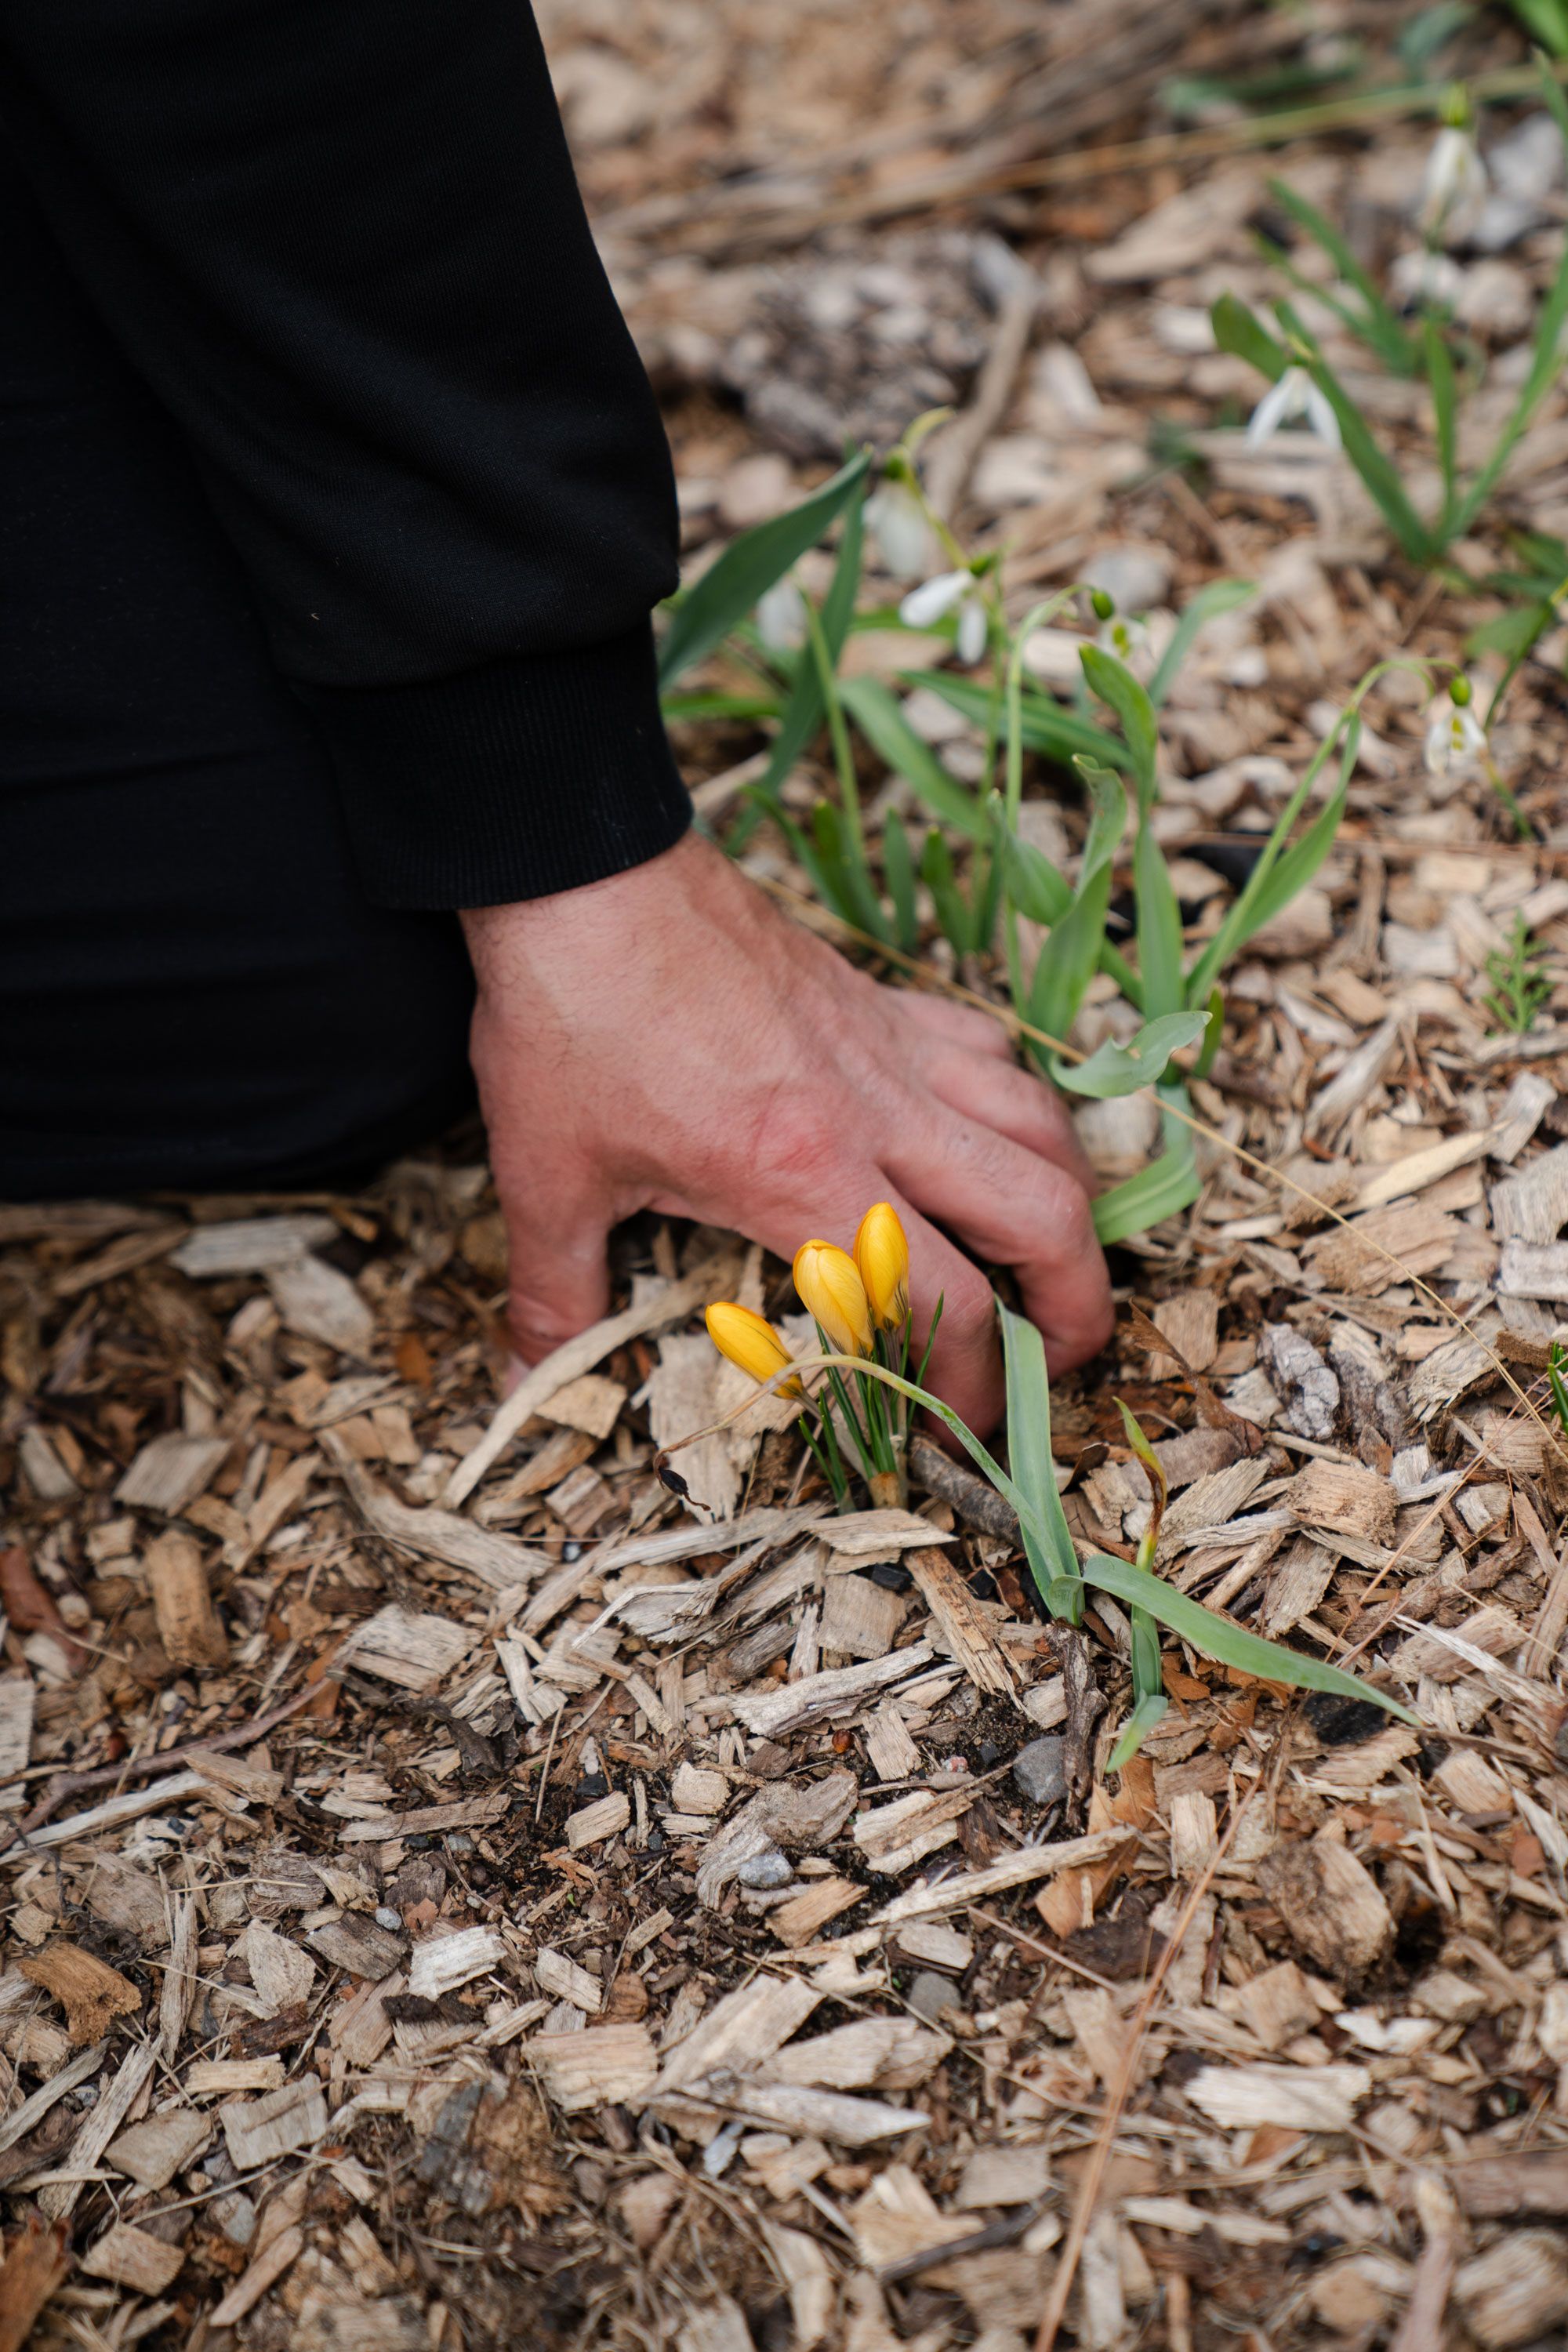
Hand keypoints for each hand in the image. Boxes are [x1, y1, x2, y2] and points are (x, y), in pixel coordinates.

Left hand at [460, 833, 1111, 1432]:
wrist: (584, 871)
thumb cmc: (570, 1016)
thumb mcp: (548, 1173)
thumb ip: (556, 1286)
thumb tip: (530, 1363)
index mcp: (806, 1175)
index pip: (943, 1303)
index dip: (971, 1385)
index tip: (957, 1432)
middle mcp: (877, 1112)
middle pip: (1042, 1213)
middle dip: (1076, 1306)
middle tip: (1062, 1360)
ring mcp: (891, 1047)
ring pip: (1039, 1125)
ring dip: (1066, 1202)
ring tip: (1052, 1257)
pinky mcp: (881, 998)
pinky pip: (987, 1052)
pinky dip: (1015, 1104)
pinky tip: (987, 1133)